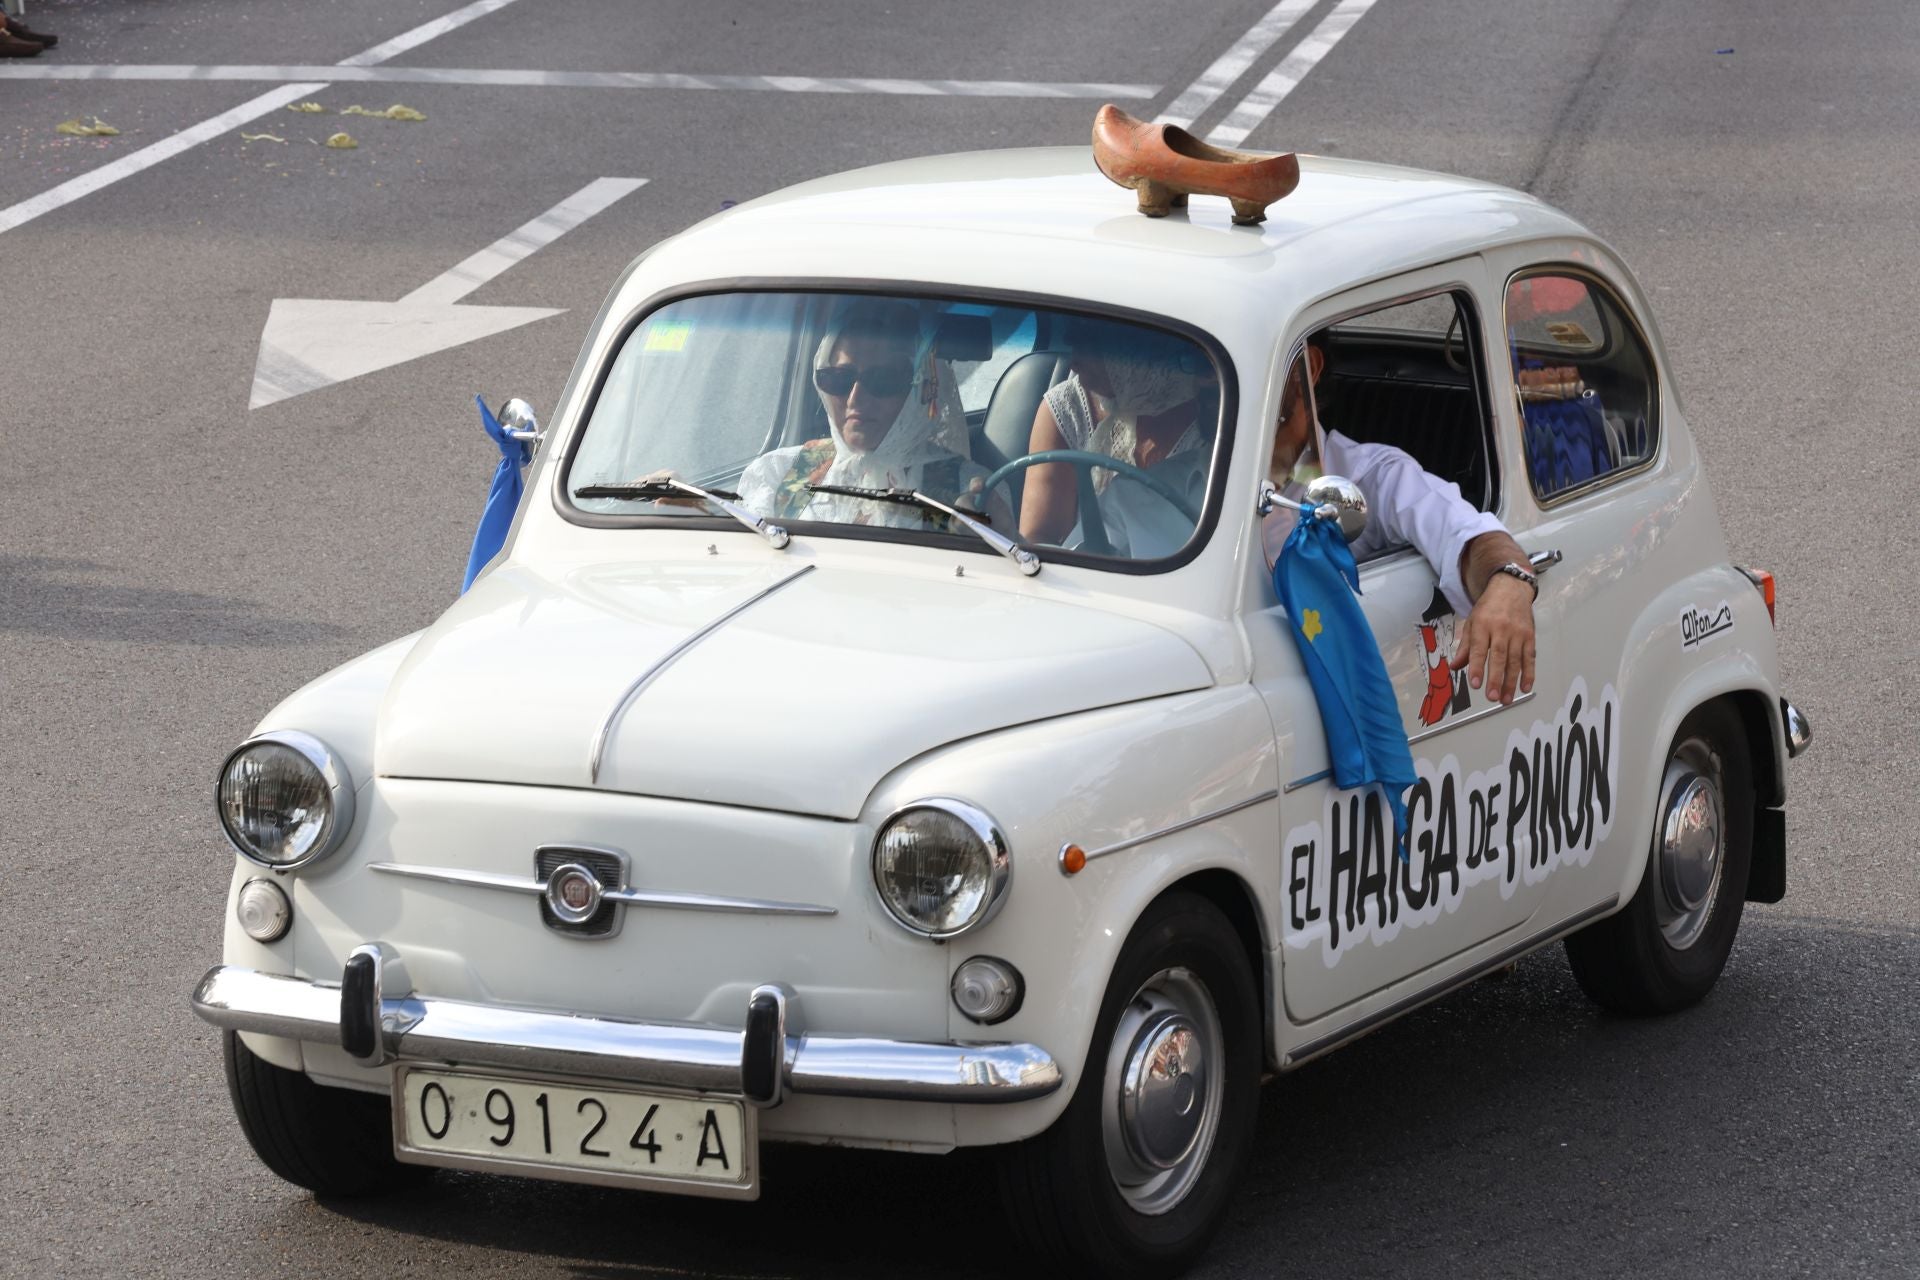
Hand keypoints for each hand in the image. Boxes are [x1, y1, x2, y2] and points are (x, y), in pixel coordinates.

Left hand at [1452, 574, 1535, 704]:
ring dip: (1511, 682)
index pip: (1479, 649)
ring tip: (1505, 699)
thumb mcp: (1471, 623)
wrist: (1511, 589)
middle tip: (1492, 697)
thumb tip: (1455, 666)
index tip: (1475, 683)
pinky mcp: (1530, 636)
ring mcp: (1518, 633)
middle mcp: (1501, 629)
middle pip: (1499, 656)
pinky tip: (1525, 687)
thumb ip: (1465, 647)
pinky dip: (1529, 674)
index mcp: (1483, 625)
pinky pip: (1530, 657)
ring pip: (1516, 660)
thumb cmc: (1489, 608)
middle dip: (1496, 679)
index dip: (1477, 667)